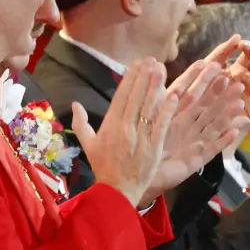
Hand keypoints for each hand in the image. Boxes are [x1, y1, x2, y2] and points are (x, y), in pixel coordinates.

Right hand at [73, 58, 176, 206]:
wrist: (118, 190)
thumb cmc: (103, 167)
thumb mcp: (87, 145)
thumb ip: (81, 123)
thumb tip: (75, 104)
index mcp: (109, 126)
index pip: (121, 96)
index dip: (130, 78)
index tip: (137, 63)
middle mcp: (124, 128)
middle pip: (136, 97)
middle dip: (144, 77)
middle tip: (152, 60)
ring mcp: (140, 137)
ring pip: (149, 107)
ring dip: (156, 87)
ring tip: (161, 69)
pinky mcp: (154, 147)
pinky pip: (161, 124)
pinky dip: (167, 109)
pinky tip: (173, 95)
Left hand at [144, 56, 249, 200]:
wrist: (135, 175)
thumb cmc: (139, 147)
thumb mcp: (148, 120)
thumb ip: (153, 100)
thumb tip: (154, 73)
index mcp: (174, 116)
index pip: (190, 94)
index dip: (201, 80)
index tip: (213, 64)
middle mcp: (187, 127)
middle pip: (207, 108)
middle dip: (220, 95)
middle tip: (236, 81)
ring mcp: (194, 143)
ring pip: (213, 125)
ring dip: (227, 114)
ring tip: (240, 102)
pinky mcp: (197, 159)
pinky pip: (212, 149)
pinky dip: (223, 141)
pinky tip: (235, 131)